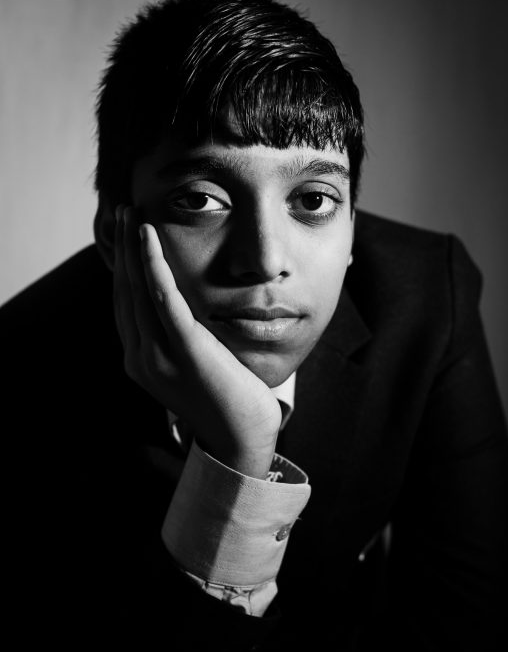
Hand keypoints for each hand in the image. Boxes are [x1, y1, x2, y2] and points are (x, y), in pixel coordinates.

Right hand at [113, 206, 281, 478]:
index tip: (126, 233)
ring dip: (132, 247)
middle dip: (122, 249)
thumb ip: (180, 339)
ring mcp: (158, 357)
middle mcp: (140, 358)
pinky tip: (148, 238)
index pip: (125, 303)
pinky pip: (163, 300)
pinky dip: (153, 265)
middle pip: (125, 292)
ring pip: (138, 290)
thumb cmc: (225, 400)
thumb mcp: (194, 365)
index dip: (123, 265)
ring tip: (132, 214)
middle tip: (123, 211)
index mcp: (140, 360)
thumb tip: (183, 311)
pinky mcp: (185, 351)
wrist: (241, 440)